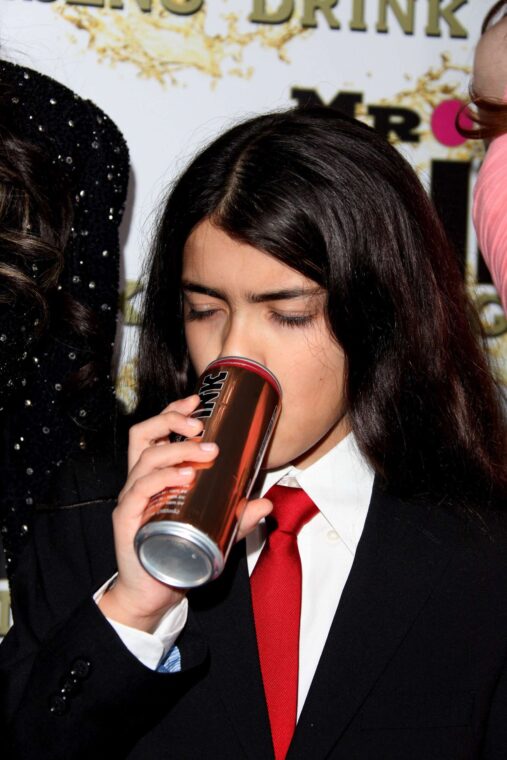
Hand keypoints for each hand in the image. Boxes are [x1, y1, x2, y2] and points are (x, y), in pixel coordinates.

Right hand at [99, 395, 271, 631]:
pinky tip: (185, 476)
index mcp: (153, 475)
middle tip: (201, 424)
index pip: (155, 432)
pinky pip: (140, 489)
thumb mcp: (214, 530)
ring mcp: (131, 498)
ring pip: (146, 459)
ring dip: (178, 449)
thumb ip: (238, 517)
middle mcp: (138, 481)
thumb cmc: (178, 553)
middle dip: (171, 420)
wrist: (151, 593)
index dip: (173, 412)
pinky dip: (163, 478)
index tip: (196, 401)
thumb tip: (267, 504)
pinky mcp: (127, 518)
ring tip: (207, 451)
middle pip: (143, 434)